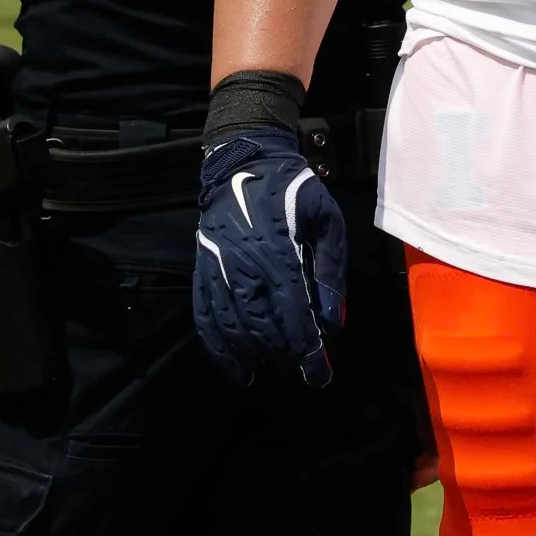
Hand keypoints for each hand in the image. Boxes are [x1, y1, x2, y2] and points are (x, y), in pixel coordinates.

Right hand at [192, 128, 344, 389]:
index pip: (292, 311)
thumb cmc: (294, 189)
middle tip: (305, 373)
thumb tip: (333, 322)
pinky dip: (217, 347)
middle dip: (284, 355)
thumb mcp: (326, 219)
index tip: (318, 373)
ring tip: (270, 375)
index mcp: (276, 249)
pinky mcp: (202, 270)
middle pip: (261, 325)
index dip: (305, 347)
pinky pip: (204, 316)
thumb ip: (330, 271)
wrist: (244, 160)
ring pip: (231, 326)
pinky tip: (234, 367)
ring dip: (251, 356)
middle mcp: (241, 264)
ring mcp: (216, 268)